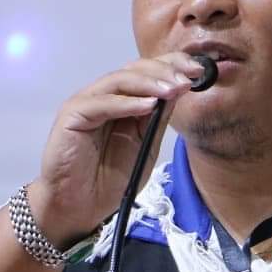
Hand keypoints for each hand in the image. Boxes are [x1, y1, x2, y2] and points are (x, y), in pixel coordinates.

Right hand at [30, 52, 206, 245]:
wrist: (78, 206)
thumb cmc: (109, 180)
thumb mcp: (145, 146)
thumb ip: (158, 119)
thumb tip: (179, 90)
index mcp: (123, 102)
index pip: (147, 73)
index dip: (172, 66)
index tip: (199, 70)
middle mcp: (104, 97)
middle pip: (134, 70)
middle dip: (165, 70)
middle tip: (188, 77)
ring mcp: (86, 103)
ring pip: (119, 80)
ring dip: (149, 83)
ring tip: (173, 89)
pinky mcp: (72, 115)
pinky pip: (101, 103)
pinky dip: (126, 103)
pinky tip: (148, 105)